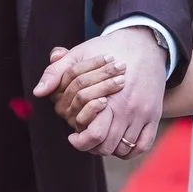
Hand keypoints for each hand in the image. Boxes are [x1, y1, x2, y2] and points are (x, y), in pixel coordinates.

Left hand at [34, 27, 165, 158]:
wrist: (144, 42)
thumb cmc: (108, 49)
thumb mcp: (79, 55)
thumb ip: (56, 73)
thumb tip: (38, 92)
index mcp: (108, 97)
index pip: (93, 136)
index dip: (80, 141)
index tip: (73, 136)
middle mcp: (127, 109)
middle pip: (107, 146)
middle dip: (93, 145)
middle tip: (86, 137)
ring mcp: (143, 114)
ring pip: (124, 149)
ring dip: (110, 147)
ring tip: (101, 137)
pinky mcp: (154, 114)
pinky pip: (143, 144)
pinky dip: (131, 148)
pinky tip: (119, 139)